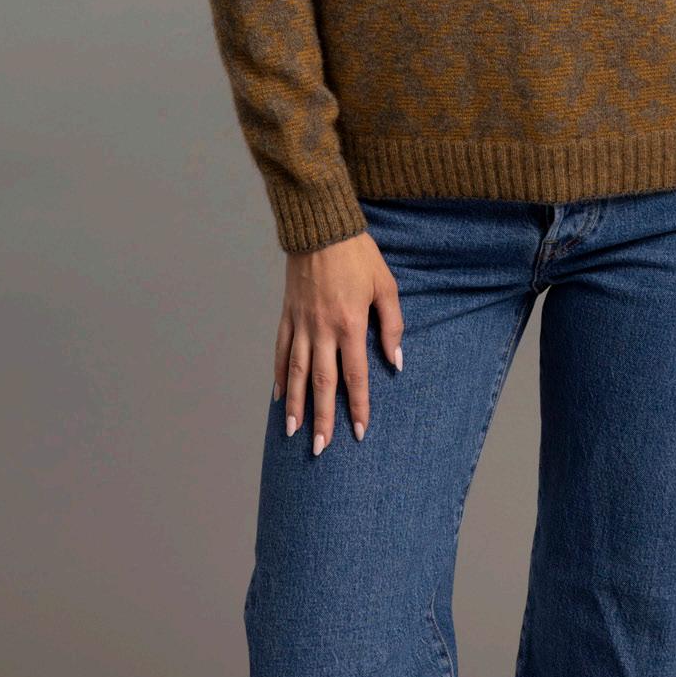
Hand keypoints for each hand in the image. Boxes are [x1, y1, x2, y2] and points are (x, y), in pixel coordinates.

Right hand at [273, 233, 404, 453]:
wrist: (321, 227)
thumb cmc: (358, 255)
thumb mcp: (386, 286)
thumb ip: (392, 325)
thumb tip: (396, 361)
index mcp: (350, 324)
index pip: (355, 375)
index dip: (359, 406)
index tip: (360, 432)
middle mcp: (322, 329)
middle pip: (323, 383)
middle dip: (323, 419)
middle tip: (321, 449)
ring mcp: (301, 323)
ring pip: (297, 373)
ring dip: (297, 405)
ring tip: (294, 433)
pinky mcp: (287, 315)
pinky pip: (282, 351)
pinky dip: (280, 375)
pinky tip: (280, 397)